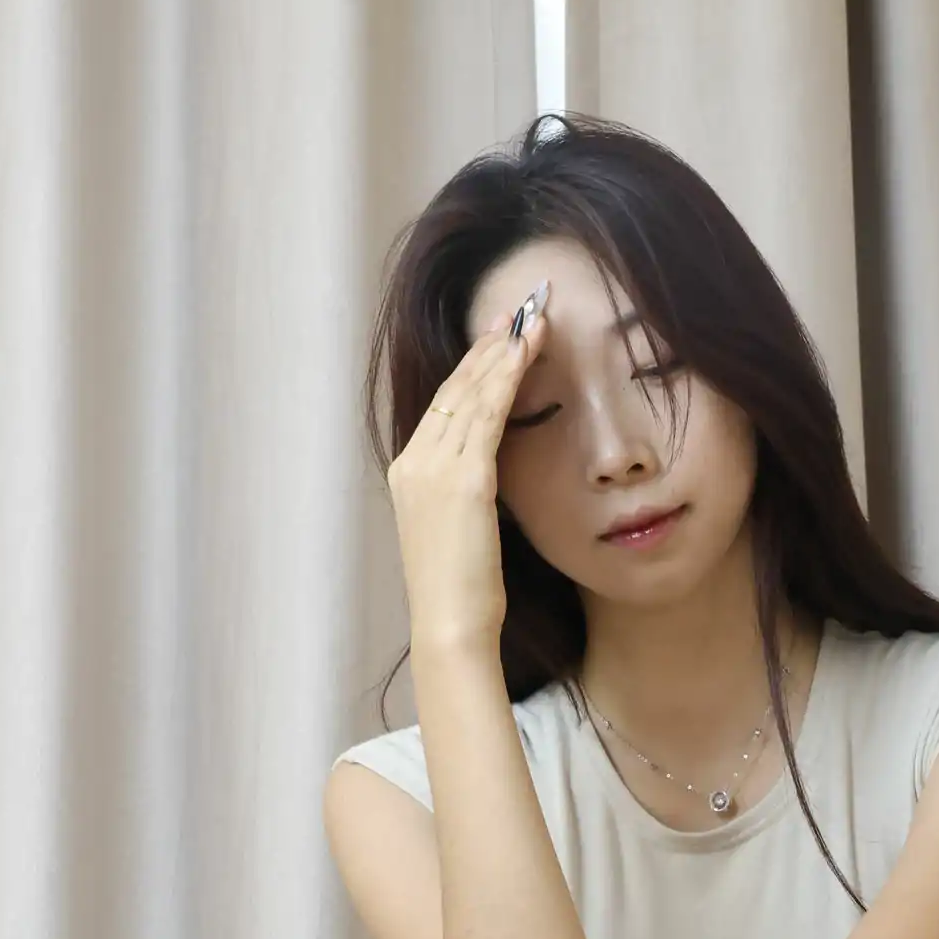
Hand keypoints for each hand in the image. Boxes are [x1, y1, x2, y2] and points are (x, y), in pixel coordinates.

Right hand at [387, 285, 548, 650]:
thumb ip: (464, 497)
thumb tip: (487, 479)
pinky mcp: (464, 480)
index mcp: (408, 473)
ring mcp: (434, 469)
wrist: (450, 628)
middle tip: (518, 310)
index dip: (471, 370)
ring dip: (503, 351)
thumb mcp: (457, 534)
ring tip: (531, 318)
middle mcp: (414, 462)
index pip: (443, 407)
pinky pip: (488, 414)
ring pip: (472, 393)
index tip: (497, 340)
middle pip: (454, 389)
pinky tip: (526, 350)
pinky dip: (507, 376)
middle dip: (487, 347)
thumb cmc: (460, 596)